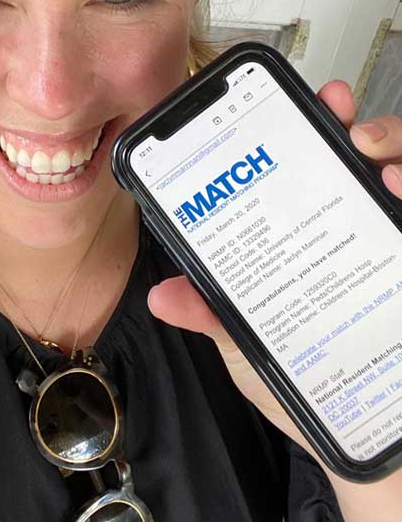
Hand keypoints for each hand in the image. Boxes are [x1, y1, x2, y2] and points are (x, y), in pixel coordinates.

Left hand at [148, 80, 401, 464]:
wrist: (369, 443)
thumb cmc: (306, 388)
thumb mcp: (249, 348)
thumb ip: (215, 318)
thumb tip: (164, 295)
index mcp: (305, 238)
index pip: (308, 168)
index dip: (309, 126)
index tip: (305, 100)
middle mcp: (356, 232)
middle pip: (366, 157)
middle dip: (359, 123)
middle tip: (343, 122)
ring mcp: (390, 245)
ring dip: (398, 151)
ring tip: (377, 162)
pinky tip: (397, 191)